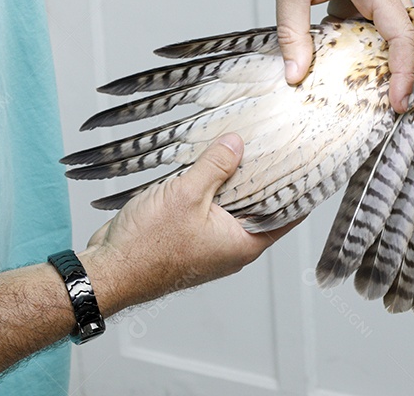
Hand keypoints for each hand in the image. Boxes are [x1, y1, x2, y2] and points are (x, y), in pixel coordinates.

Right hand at [80, 134, 296, 314]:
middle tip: (273, 141)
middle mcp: (231, 245)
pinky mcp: (188, 233)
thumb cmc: (146, 248)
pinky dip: (210, 183)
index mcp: (243, 244)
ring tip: (241, 142)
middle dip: (264, 174)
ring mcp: (209, 240)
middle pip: (260, 204)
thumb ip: (215, 166)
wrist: (106, 271)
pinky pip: (208, 204)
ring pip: (232, 202)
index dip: (299, 188)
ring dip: (232, 176)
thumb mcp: (187, 195)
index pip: (287, 214)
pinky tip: (207, 159)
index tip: (307, 162)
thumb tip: (237, 143)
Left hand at [270, 0, 413, 112]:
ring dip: (374, 53)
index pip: (402, 34)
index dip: (403, 71)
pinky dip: (362, 38)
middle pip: (403, 36)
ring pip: (390, 29)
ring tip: (356, 83)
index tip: (399, 100)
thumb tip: (296, 75)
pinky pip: (376, 19)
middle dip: (395, 71)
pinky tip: (337, 49)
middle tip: (379, 106)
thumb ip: (293, 33)